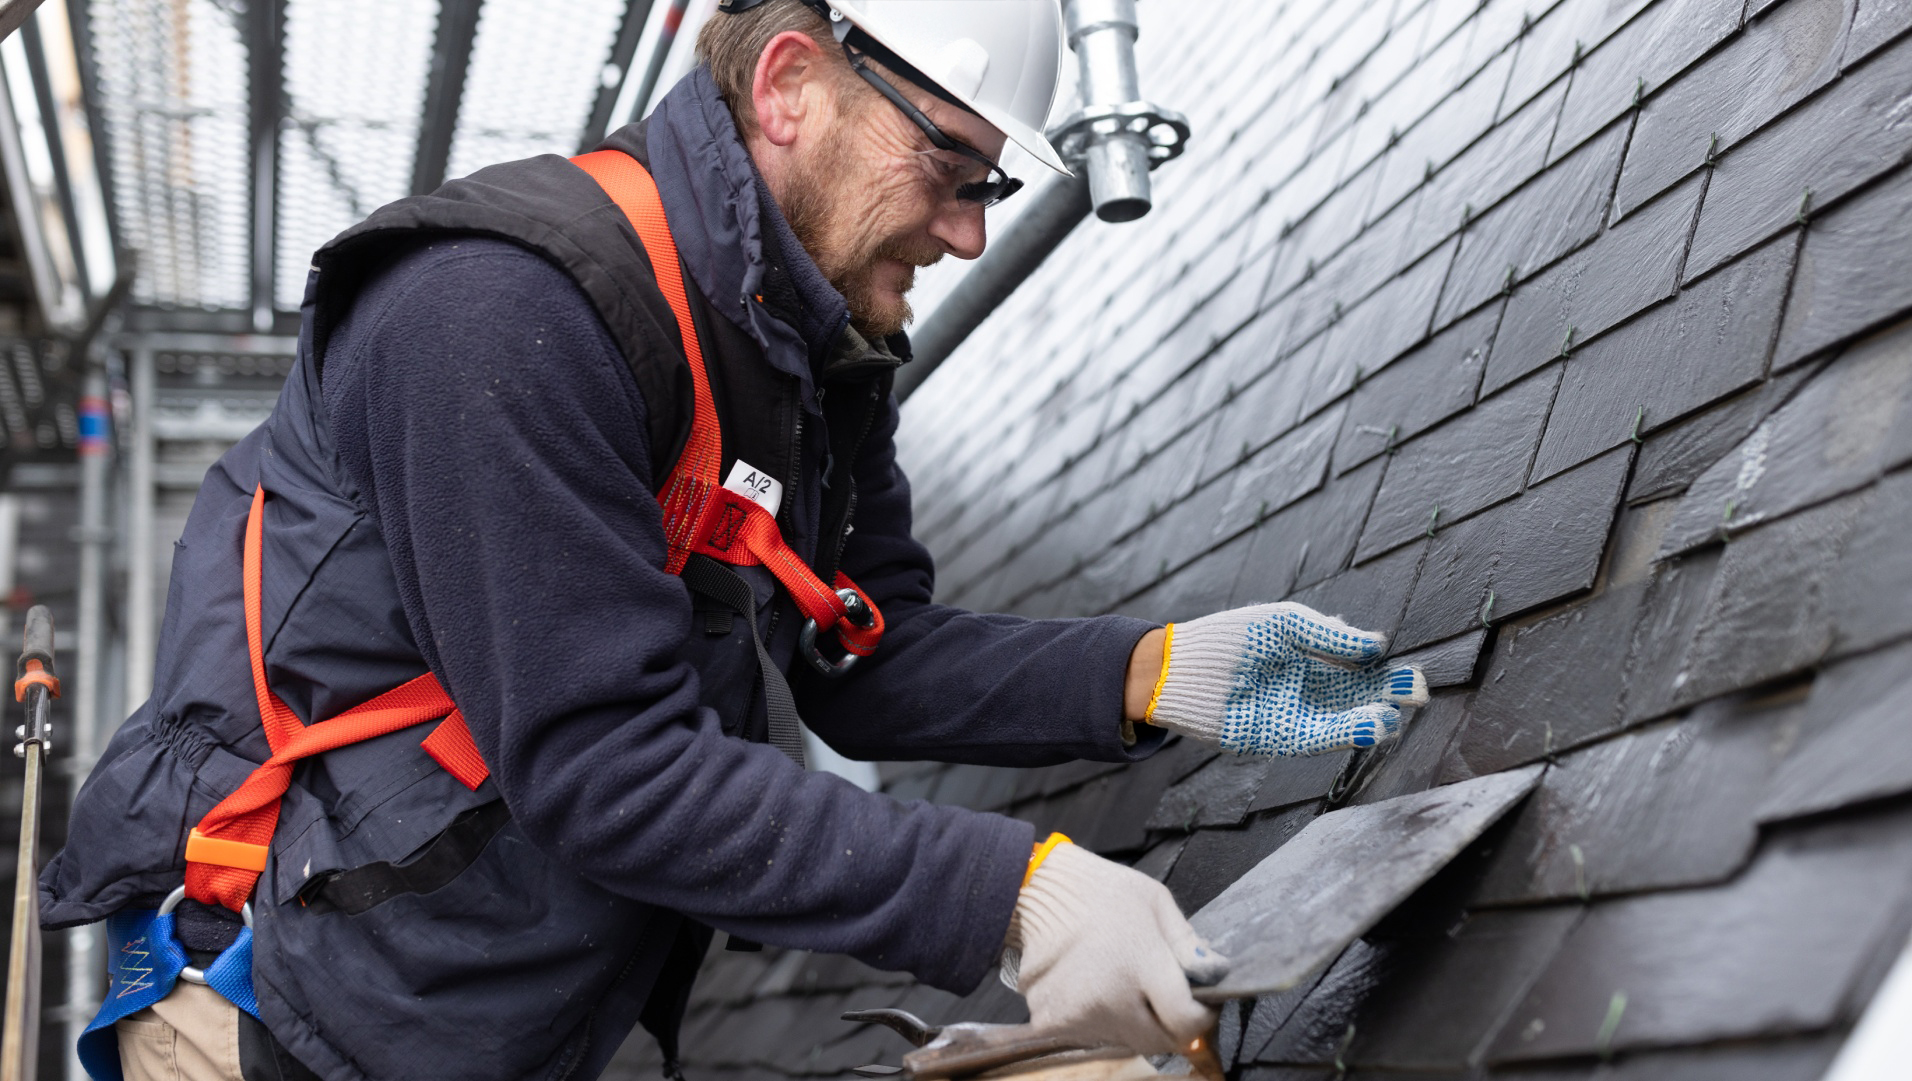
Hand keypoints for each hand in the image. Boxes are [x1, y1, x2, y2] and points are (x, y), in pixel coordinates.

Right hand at [1002, 841, 1225, 1054]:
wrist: (1035, 891)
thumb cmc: (1100, 891)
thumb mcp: (1156, 902)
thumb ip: (1188, 945)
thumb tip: (1217, 976)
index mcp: (1141, 965)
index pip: (1186, 1022)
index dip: (1201, 1016)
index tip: (1199, 1003)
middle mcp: (1110, 997)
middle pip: (1158, 1041)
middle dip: (1168, 1024)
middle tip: (1160, 995)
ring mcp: (1078, 1014)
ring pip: (1125, 1040)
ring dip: (1132, 1021)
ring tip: (1119, 981)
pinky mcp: (1051, 1022)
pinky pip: (1090, 1035)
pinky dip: (1097, 1019)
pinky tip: (1092, 986)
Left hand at [1140, 602, 1427, 755]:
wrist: (1178, 667)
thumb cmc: (1230, 638)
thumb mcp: (1284, 624)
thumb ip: (1329, 635)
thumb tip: (1376, 644)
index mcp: (1313, 662)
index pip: (1360, 671)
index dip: (1385, 673)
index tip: (1411, 672)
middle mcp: (1309, 693)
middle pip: (1358, 698)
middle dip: (1388, 697)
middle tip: (1418, 694)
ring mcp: (1295, 717)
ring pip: (1344, 722)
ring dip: (1371, 720)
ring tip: (1396, 713)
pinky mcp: (1278, 738)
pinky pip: (1320, 738)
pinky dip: (1346, 734)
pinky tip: (1371, 725)